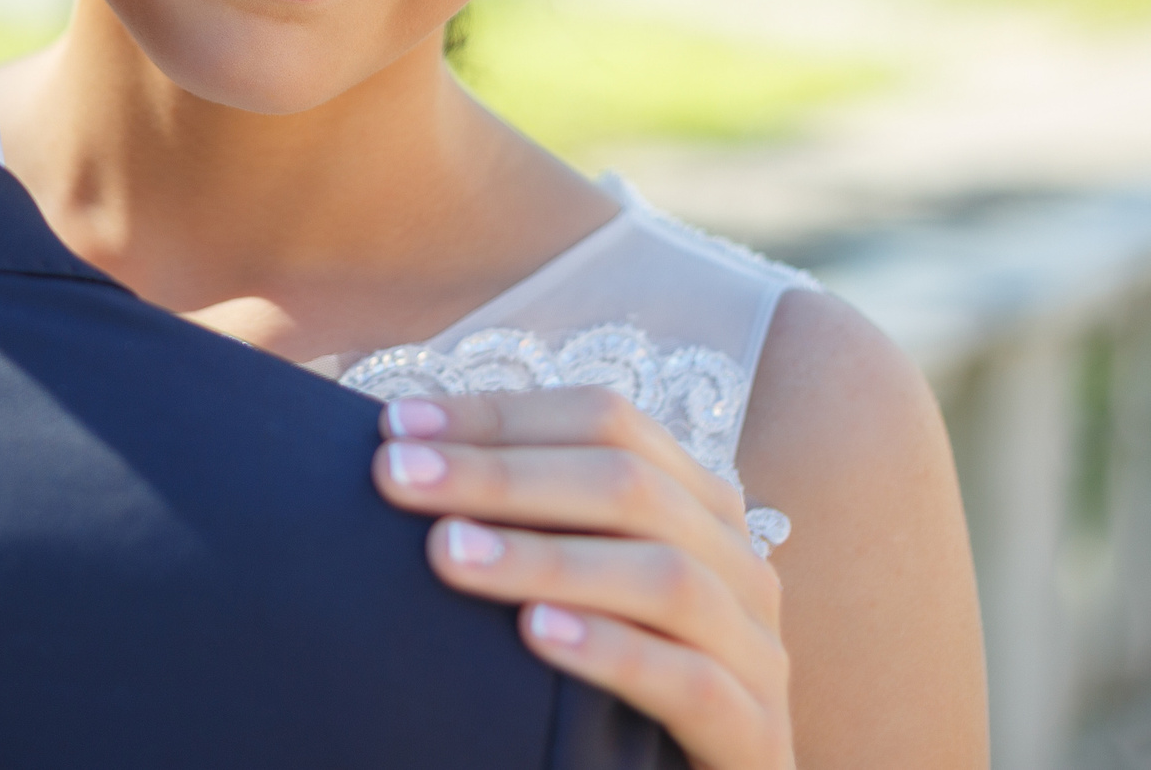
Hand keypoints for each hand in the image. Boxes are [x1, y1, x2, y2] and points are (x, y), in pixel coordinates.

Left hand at [373, 387, 792, 769]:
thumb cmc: (619, 685)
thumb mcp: (580, 588)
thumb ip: (531, 523)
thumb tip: (405, 451)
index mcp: (696, 504)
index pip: (605, 421)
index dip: (501, 417)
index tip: (395, 425)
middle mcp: (737, 559)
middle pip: (628, 484)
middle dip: (502, 474)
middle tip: (398, 478)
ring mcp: (755, 646)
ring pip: (663, 576)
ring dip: (545, 557)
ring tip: (448, 552)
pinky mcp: (754, 733)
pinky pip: (691, 682)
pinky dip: (613, 650)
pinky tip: (536, 634)